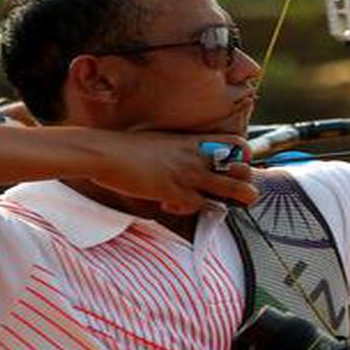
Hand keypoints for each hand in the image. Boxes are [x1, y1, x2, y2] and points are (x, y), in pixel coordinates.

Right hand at [90, 132, 257, 213]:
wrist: (106, 152)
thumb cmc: (128, 147)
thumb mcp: (161, 140)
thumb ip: (179, 149)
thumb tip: (183, 159)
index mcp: (194, 140)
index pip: (237, 145)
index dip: (242, 158)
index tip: (234, 168)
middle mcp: (197, 155)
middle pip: (241, 169)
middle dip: (244, 183)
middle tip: (235, 192)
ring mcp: (188, 173)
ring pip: (231, 189)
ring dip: (233, 199)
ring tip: (230, 202)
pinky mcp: (175, 191)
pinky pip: (199, 206)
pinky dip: (188, 209)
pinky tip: (169, 205)